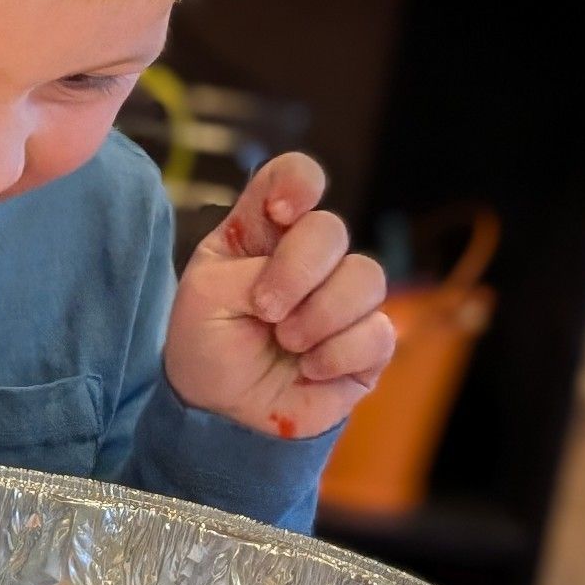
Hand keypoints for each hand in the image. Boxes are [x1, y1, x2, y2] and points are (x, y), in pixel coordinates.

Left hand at [164, 154, 393, 439]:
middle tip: (265, 309)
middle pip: (331, 229)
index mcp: (264, 229)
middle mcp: (309, 256)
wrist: (217, 407)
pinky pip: (379, 332)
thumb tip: (312, 281)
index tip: (280, 213)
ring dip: (318, 315)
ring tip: (286, 342)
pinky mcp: (368, 345)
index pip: (297, 177)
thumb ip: (252, 270)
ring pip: (366, 277)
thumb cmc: (206, 340)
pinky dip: (337, 354)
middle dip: (296, 270)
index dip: (298, 182)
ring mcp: (343, 297)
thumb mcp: (205, 294)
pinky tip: (308, 369)